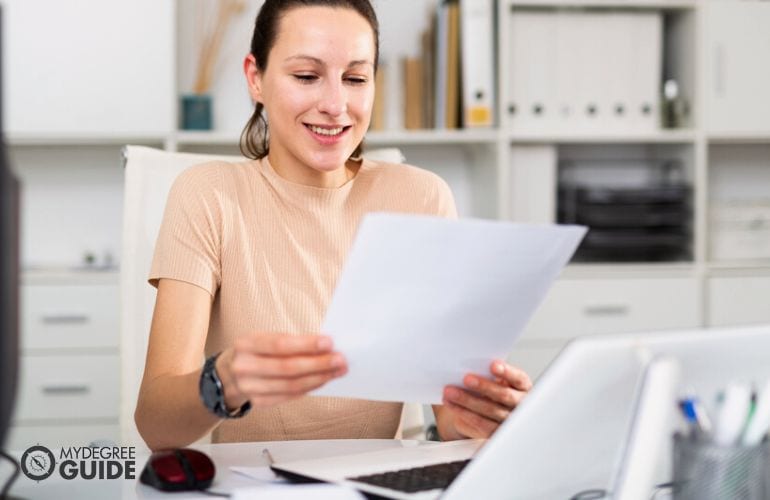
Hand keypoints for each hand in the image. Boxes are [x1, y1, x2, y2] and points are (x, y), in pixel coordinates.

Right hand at [216, 333, 347, 408]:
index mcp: (246, 344)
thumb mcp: (264, 339)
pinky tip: (323, 380)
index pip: (280, 345)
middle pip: (288, 368)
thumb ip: (291, 342)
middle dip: (318, 364)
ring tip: (337, 371)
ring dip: (319, 378)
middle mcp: (245, 367)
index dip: (306, 345)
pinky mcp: (259, 402)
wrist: (228, 375)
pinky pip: (290, 396)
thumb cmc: (255, 351)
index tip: (329, 342)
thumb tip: (325, 346)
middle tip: (340, 360)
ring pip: (291, 385)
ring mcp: (250, 388)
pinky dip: (309, 388)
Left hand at [438, 360, 531, 439]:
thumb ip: (487, 374)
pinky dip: (464, 412)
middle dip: (484, 386)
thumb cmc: (489, 390)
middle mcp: (520, 404)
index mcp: (523, 386)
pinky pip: (481, 424)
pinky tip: (452, 404)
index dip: (507, 372)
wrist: (485, 413)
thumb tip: (468, 366)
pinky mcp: (496, 433)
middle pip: (504, 395)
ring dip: (467, 400)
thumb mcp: (492, 380)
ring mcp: (509, 420)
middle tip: (466, 378)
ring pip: (490, 410)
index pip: (518, 378)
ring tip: (450, 392)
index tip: (493, 366)